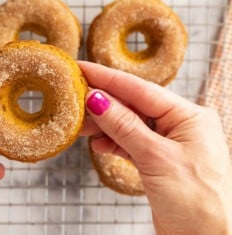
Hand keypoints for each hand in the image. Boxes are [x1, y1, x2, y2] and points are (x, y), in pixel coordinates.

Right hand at [78, 61, 231, 234]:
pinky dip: (113, 143)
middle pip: (133, 106)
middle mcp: (179, 126)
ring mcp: (168, 144)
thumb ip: (125, 126)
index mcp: (189, 116)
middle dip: (104, 103)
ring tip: (81, 124)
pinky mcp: (157, 162)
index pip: (141, 90)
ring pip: (129, 125)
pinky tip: (99, 144)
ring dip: (105, 125)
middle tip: (74, 96)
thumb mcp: (156, 158)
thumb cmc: (198, 203)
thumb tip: (98, 99)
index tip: (82, 69)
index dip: (108, 78)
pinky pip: (130, 144)